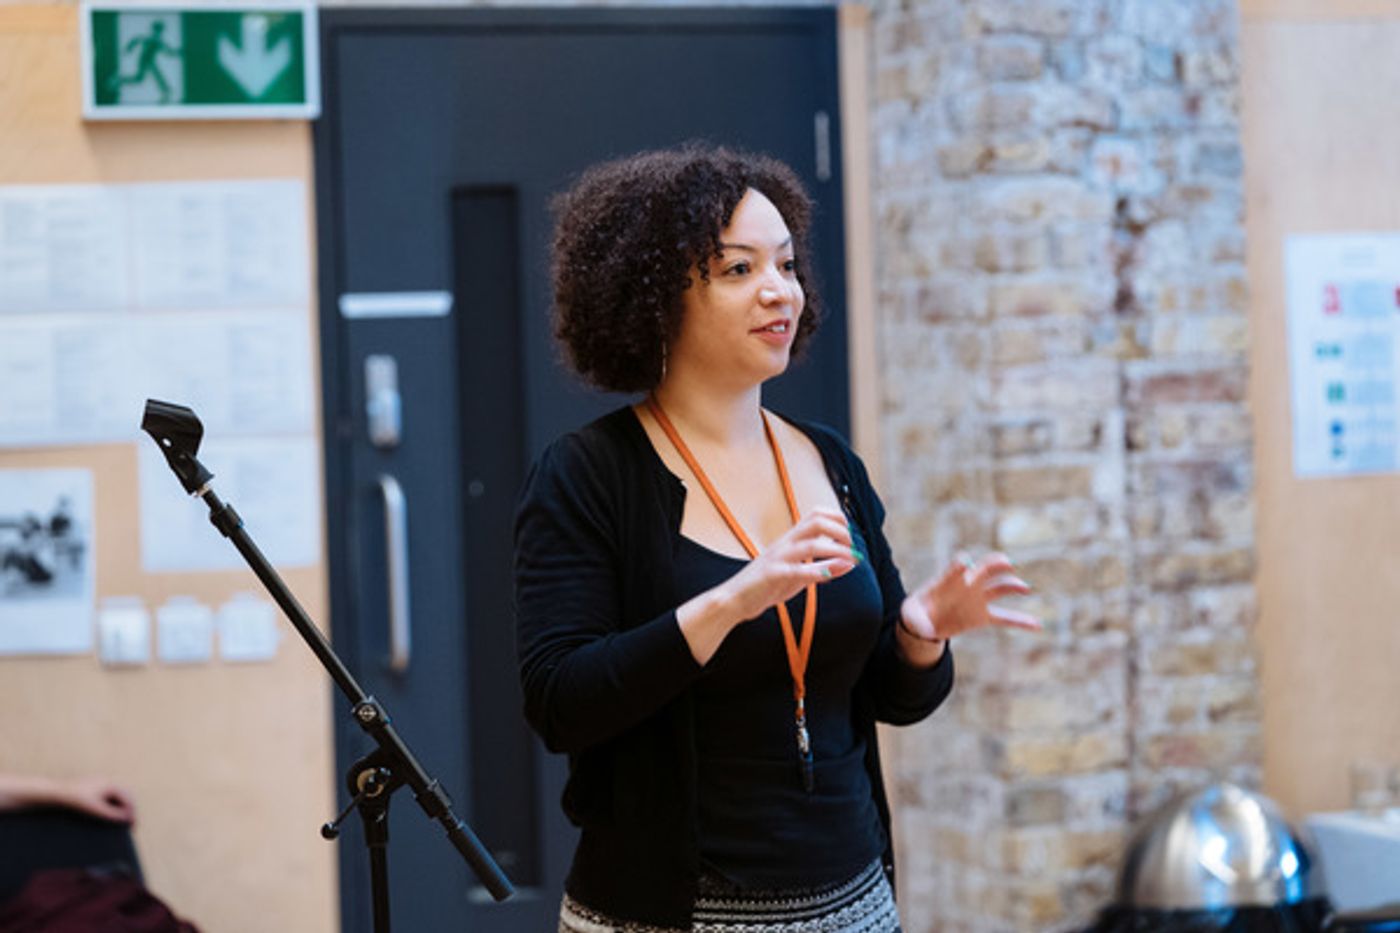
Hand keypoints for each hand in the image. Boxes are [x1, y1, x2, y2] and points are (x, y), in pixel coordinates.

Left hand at [52, 777, 135, 823]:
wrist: (54, 793)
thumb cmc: (74, 800)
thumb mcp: (95, 809)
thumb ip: (112, 814)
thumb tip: (127, 819)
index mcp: (111, 784)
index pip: (128, 799)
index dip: (132, 812)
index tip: (133, 825)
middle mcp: (108, 782)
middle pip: (125, 798)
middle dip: (128, 811)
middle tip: (129, 825)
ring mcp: (100, 785)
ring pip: (116, 799)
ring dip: (120, 810)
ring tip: (119, 824)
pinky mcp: (92, 790)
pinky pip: (107, 799)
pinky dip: (110, 808)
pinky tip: (105, 819)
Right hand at [717, 507, 859, 621]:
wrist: (734, 599)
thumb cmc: (766, 585)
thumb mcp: (800, 575)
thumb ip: (823, 567)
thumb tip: (850, 562)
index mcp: (790, 540)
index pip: (817, 515)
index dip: (838, 519)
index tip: (851, 535)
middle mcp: (785, 543)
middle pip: (816, 522)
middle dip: (840, 530)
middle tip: (853, 546)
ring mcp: (778, 558)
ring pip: (810, 545)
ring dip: (835, 550)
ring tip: (851, 560)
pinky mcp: (772, 575)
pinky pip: (797, 570)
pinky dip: (816, 571)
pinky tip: (830, 575)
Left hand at [899, 552, 1040, 644]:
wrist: (924, 623)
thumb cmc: (915, 614)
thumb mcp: (910, 615)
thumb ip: (916, 620)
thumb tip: (926, 632)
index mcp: (948, 580)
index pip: (957, 566)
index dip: (961, 565)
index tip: (964, 563)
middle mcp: (966, 585)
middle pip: (984, 569)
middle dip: (995, 564)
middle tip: (1006, 563)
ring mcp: (977, 600)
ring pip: (999, 589)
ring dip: (1012, 586)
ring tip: (1025, 588)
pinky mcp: (982, 617)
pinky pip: (1005, 619)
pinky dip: (1021, 622)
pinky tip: (1038, 625)